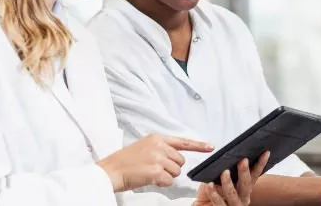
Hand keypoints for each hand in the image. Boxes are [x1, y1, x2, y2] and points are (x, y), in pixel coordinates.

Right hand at [97, 134, 213, 191]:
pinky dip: (161, 183)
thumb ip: (161, 148)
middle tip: (154, 168)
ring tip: (150, 172)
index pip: (183, 141)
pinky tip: (149, 178)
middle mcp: (159, 146)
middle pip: (181, 161)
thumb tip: (177, 157)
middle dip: (172, 167)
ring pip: (176, 172)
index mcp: (157, 138)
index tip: (210, 147)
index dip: (199, 146)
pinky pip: (169, 181)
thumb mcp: (144, 146)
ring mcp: (158, 158)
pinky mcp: (156, 171)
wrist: (111, 170)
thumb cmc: (126, 161)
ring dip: (166, 176)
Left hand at [193, 151, 270, 205]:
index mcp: (245, 189)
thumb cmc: (214, 192)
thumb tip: (227, 157)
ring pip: (233, 195)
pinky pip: (219, 203)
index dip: (260, 164)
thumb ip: (227, 171)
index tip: (265, 153)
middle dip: (245, 172)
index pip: (255, 175)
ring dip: (229, 183)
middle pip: (246, 185)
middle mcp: (242, 198)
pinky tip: (210, 185)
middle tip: (243, 160)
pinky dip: (214, 193)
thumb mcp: (222, 179)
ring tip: (225, 172)